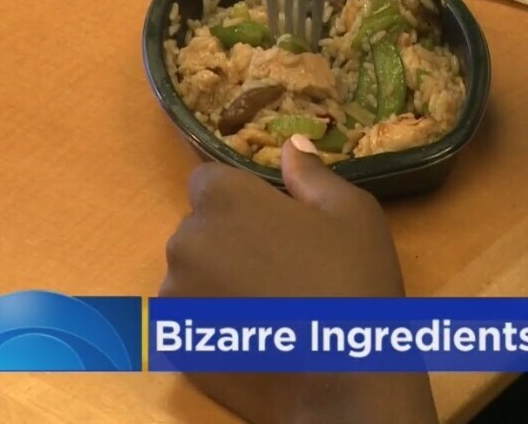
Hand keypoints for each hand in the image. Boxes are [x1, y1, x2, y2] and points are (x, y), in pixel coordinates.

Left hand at [161, 137, 436, 422]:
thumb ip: (312, 174)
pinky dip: (213, 318)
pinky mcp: (175, 343)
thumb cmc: (352, 285)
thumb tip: (291, 145)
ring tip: (270, 304)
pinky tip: (255, 332)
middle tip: (282, 265)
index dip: (241, 198)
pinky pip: (190, 315)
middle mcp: (184, 241)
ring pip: (193, 272)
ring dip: (219, 278)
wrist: (341, 381)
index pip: (209, 180)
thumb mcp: (353, 214)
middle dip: (230, 237)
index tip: (276, 221)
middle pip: (200, 227)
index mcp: (224, 200)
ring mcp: (174, 297)